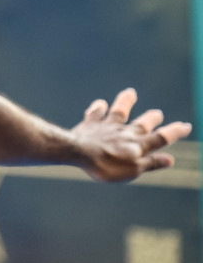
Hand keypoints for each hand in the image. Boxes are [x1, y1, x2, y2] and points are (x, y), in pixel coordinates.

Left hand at [71, 88, 191, 181]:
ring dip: (125, 102)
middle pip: (141, 124)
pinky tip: (100, 103)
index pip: (160, 138)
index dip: (174, 132)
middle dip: (151, 119)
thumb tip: (170, 158)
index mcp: (137, 145)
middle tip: (158, 112)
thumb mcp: (132, 170)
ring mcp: (107, 127)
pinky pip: (95, 114)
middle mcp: (124, 133)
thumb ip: (151, 163)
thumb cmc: (106, 165)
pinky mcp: (90, 125)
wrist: (78, 152)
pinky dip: (98, 108)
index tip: (185, 125)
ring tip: (130, 92)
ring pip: (119, 112)